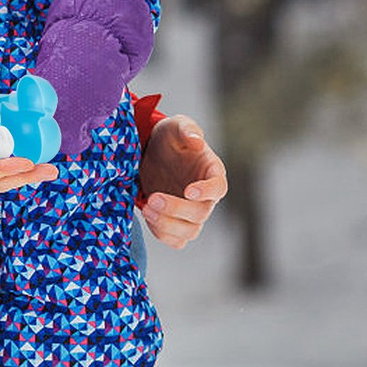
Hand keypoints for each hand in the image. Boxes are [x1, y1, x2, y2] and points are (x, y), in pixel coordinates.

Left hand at [138, 114, 226, 249]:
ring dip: (167, 225)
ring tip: (147, 208)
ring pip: (189, 231)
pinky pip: (176, 240)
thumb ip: (187, 130)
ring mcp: (191, 212)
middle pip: (201, 214)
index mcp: (211, 171)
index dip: (207, 192)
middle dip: (176, 209)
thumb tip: (197, 142)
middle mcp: (205, 196)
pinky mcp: (176, 222)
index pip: (219, 187)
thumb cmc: (168, 138)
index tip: (189, 191)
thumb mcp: (174, 126)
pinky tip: (147, 216)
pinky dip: (162, 234)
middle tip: (153, 198)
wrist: (150, 153)